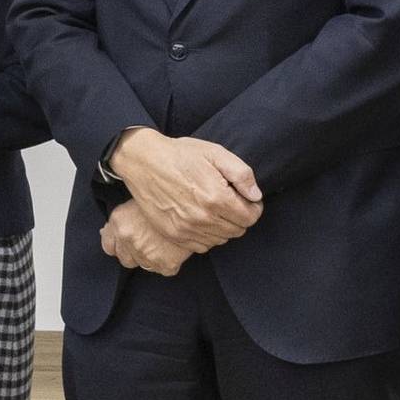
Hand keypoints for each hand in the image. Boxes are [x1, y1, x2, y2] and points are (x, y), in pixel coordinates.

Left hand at [100, 201, 195, 275]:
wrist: (194, 203)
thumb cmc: (166, 196)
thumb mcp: (136, 199)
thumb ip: (119, 219)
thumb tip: (105, 232)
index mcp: (119, 221)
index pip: (108, 246)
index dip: (118, 243)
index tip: (125, 241)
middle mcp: (128, 239)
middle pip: (125, 260)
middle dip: (133, 253)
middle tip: (148, 241)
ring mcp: (146, 253)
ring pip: (143, 265)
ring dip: (150, 257)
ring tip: (162, 243)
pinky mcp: (165, 264)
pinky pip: (162, 270)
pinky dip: (167, 262)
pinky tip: (172, 248)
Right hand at [108, 129, 262, 248]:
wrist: (143, 161)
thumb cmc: (180, 154)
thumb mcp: (215, 153)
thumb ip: (241, 174)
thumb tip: (256, 196)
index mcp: (216, 198)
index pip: (250, 217)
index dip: (253, 207)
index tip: (246, 198)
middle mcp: (203, 218)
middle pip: (237, 230)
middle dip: (239, 217)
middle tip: (228, 201)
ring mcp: (186, 229)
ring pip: (220, 240)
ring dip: (223, 227)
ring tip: (213, 208)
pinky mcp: (173, 234)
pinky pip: (201, 246)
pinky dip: (206, 235)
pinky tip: (199, 218)